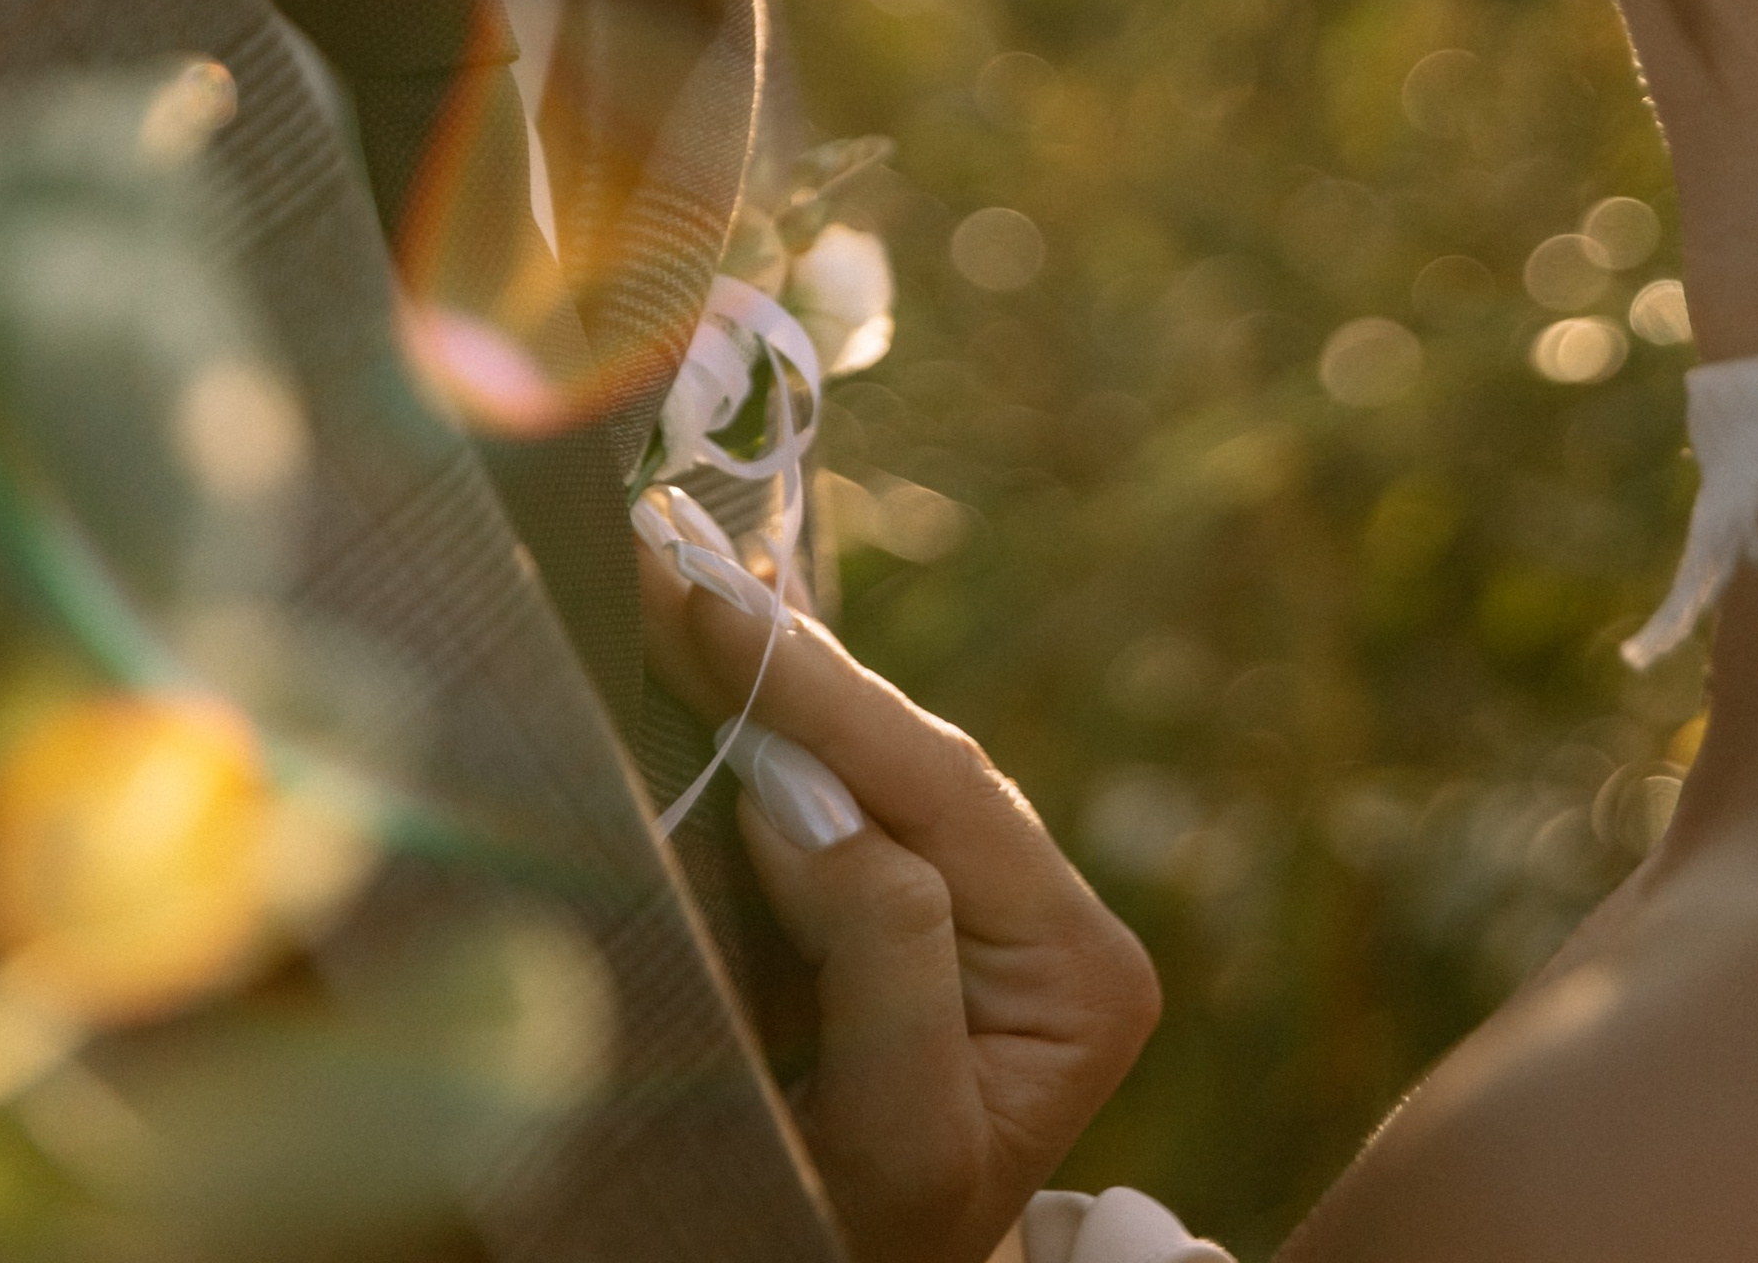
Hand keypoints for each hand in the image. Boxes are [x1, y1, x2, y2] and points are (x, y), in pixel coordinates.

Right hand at [639, 546, 1159, 1262]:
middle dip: (788, 663)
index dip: (815, 697)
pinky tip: (721, 639)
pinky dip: (772, 723)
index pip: (940, 795)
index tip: (706, 611)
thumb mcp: (897, 1137)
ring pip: (869, 763)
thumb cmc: (864, 1241)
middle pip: (909, 758)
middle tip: (674, 562)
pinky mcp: (907, 910)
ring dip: (774, 675)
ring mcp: (986, 908)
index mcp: (1083, 971)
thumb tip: (798, 792)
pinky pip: (837, 796)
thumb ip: (882, 957)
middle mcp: (1053, 918)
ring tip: (686, 576)